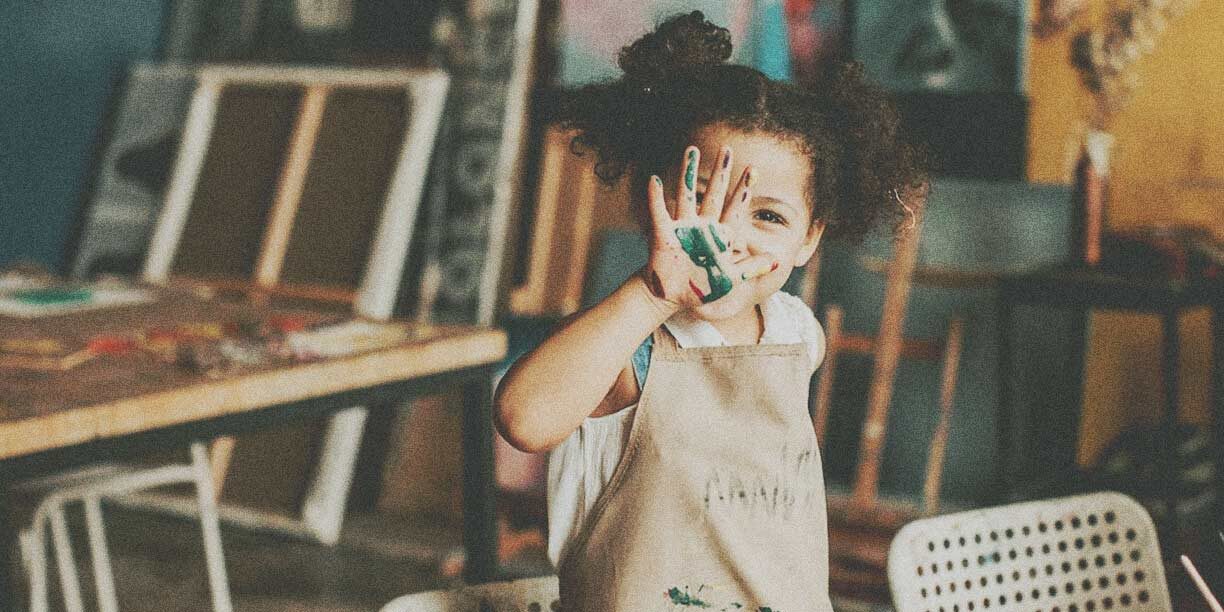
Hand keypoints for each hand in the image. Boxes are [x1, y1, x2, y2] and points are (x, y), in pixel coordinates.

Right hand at [639, 145, 776, 312]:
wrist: (673, 297)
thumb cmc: (702, 287)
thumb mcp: (730, 279)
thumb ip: (752, 268)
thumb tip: (778, 260)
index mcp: (719, 235)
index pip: (735, 209)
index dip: (743, 191)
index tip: (753, 170)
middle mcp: (702, 226)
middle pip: (713, 194)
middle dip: (721, 173)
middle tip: (727, 149)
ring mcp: (682, 228)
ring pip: (686, 195)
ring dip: (688, 172)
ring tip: (691, 150)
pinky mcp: (664, 235)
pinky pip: (659, 213)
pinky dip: (656, 197)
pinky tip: (655, 179)